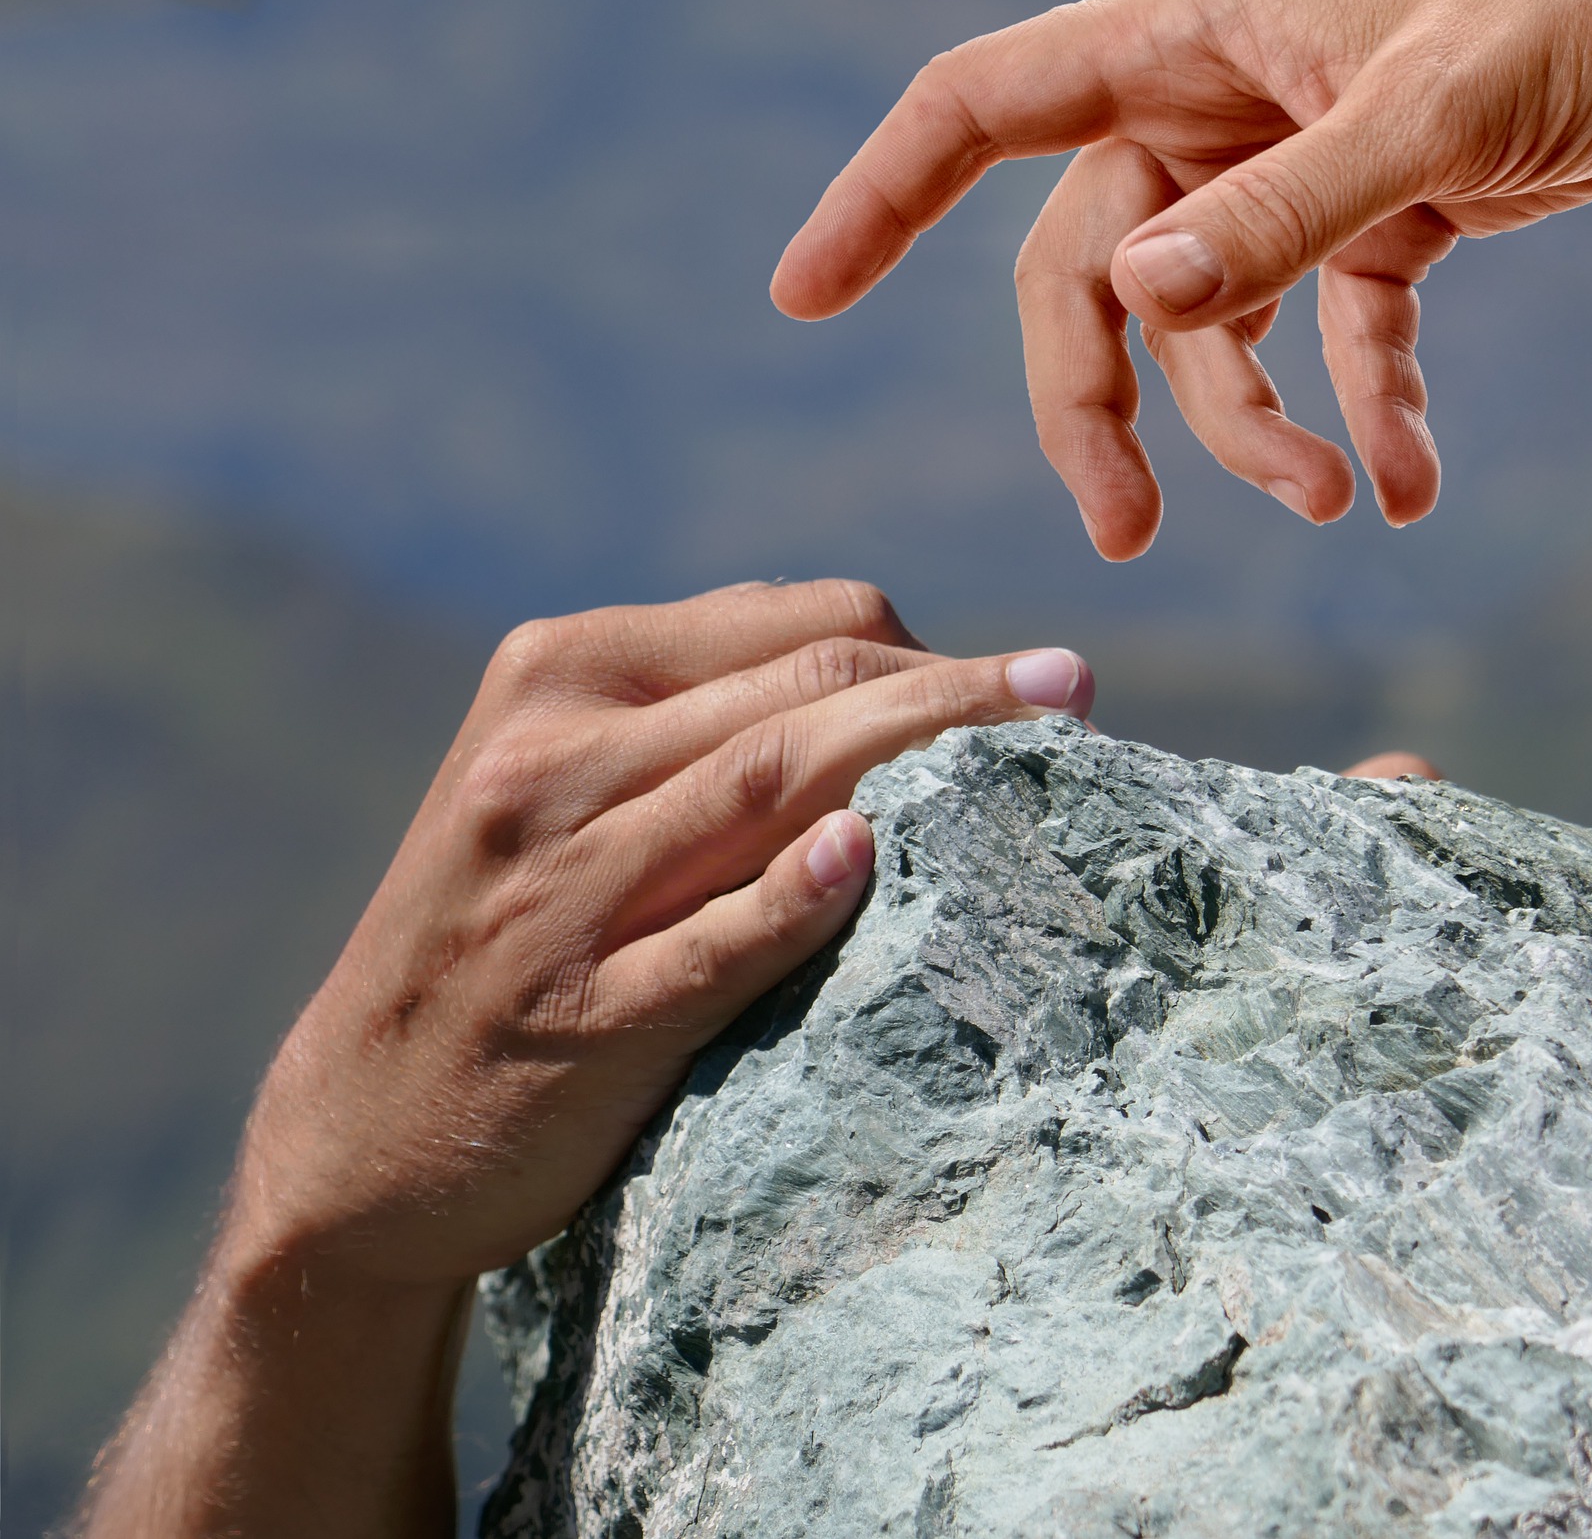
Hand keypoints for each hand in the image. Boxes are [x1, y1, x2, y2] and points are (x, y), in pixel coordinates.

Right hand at [80, 580, 1094, 1536]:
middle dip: (959, 686)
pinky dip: (787, 898)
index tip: (1016, 689)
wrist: (360, 1125)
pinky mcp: (575, 1014)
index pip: (791, 622)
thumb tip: (905, 679)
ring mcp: (556, 888)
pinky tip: (864, 858)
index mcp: (558, 673)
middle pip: (802, 689)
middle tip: (1076, 691)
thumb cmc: (507, 934)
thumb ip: (703, 722)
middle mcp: (551, 759)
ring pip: (768, 786)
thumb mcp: (565, 786)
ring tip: (1051, 742)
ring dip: (922, 753)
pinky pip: (704, 942)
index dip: (923, 647)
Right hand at [773, 0, 1591, 557]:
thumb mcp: (1428, 113)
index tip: (803, 295)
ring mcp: (1283, 170)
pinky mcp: (1370, 221)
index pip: (980, 109)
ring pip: (1207, 329)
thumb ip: (1278, 212)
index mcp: (1184, 40)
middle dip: (1104, 408)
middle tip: (1125, 535)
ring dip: (1252, 431)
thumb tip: (1133, 301)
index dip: (878, 199)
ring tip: (1331, 502)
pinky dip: (1360, 412)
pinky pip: (1331, 340)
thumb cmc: (1574, 0)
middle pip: (1088, 277)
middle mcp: (1210, 107)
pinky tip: (1411, 489)